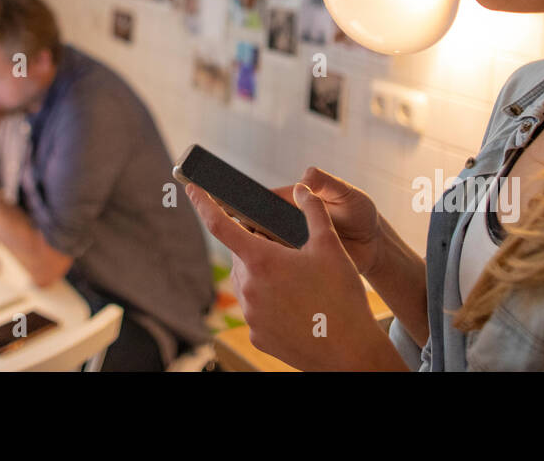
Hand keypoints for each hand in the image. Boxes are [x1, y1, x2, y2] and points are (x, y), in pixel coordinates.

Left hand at [186, 181, 393, 370]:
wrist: (351, 352)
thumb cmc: (342, 297)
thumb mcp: (331, 246)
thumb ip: (313, 212)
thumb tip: (303, 189)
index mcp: (262, 261)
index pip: (219, 225)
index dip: (203, 203)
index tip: (191, 189)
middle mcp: (248, 288)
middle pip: (241, 255)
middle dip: (256, 246)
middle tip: (286, 249)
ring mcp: (251, 316)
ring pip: (247, 282)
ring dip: (261, 274)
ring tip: (296, 280)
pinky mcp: (257, 336)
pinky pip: (255, 309)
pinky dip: (268, 301)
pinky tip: (294, 305)